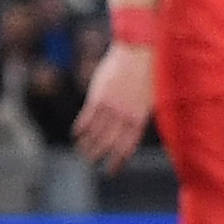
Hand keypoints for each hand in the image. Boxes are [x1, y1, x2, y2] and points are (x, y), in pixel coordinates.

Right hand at [74, 43, 155, 169]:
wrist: (137, 53)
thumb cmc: (146, 76)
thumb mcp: (148, 100)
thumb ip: (138, 117)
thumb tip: (131, 133)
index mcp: (140, 119)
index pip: (127, 147)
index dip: (118, 161)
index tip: (111, 170)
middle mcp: (125, 116)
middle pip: (109, 143)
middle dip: (99, 156)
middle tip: (91, 162)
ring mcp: (111, 107)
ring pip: (96, 133)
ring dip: (87, 144)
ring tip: (81, 151)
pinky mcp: (98, 97)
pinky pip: (87, 118)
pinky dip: (80, 128)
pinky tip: (76, 134)